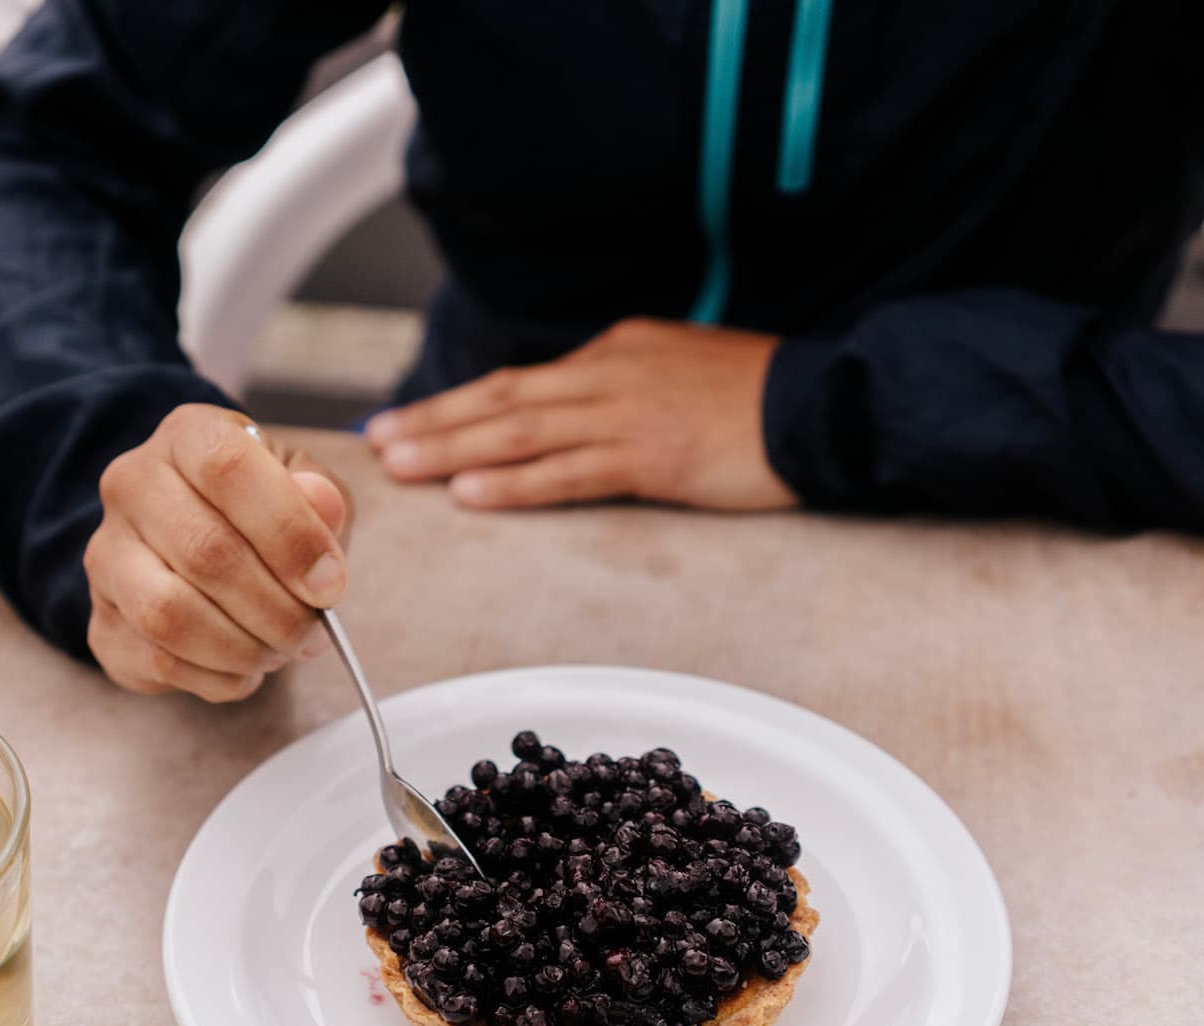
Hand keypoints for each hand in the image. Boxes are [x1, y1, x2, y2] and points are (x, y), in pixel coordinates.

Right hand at [85, 405, 348, 701]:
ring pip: (170, 615)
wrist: (198, 546)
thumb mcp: (308, 489)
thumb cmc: (262, 512)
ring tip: (279, 650)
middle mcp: (131, 487)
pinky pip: (158, 663)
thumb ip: (323, 497)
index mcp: (187, 437)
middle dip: (277, 608)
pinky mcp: (102, 623)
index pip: (227, 469)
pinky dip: (218, 678)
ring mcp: (107, 557)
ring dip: (243, 648)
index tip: (330, 583)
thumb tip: (322, 507)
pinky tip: (245, 667)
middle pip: (205, 552)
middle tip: (312, 630)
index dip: (289, 532)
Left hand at [365, 318, 796, 511]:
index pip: (521, 382)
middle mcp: (610, 374)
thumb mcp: (676, 373)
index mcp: (615, 352)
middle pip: (504, 400)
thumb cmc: (756, 399)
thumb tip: (568, 418)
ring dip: (454, 450)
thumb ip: (619, 392)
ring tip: (402, 466)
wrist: (824, 403)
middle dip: (435, 421)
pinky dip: (514, 484)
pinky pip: (568, 473)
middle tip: (379, 441)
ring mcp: (628, 414)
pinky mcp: (652, 457)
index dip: (458, 404)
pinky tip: (470, 494)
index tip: (408, 420)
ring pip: (521, 433)